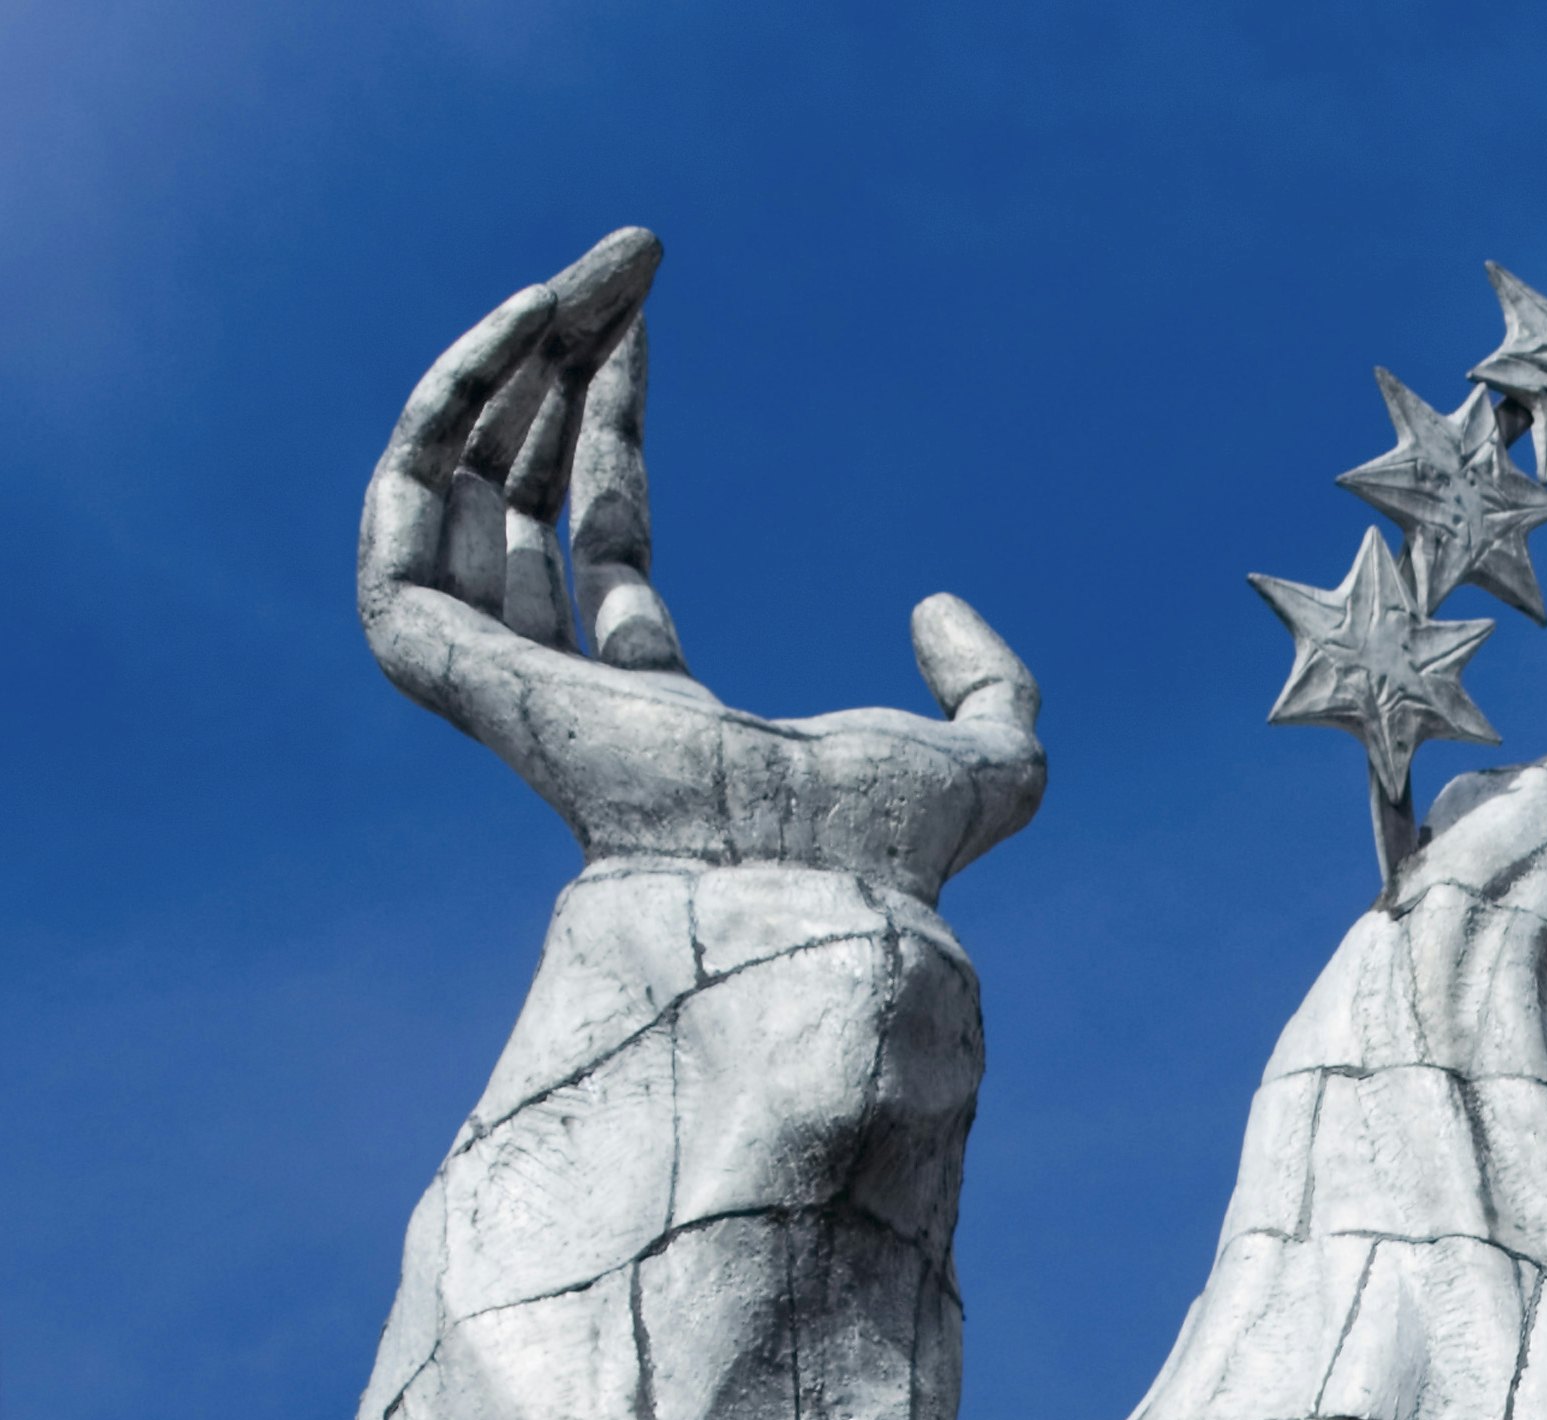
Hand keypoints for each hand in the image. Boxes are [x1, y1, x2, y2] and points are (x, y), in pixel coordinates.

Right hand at [359, 228, 1044, 898]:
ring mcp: (495, 681)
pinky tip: (523, 332)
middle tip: (613, 268)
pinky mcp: (440, 661)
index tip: (638, 312)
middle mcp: (566, 694)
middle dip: (560, 369)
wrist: (808, 884)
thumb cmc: (888, 852)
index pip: (603, 542)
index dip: (611, 420)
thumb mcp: (989, 764)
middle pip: (527, 494)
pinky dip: (448, 409)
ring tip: (569, 280)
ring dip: (503, 369)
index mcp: (661, 715)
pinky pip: (410, 506)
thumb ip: (995, 690)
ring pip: (460, 488)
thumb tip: (932, 601)